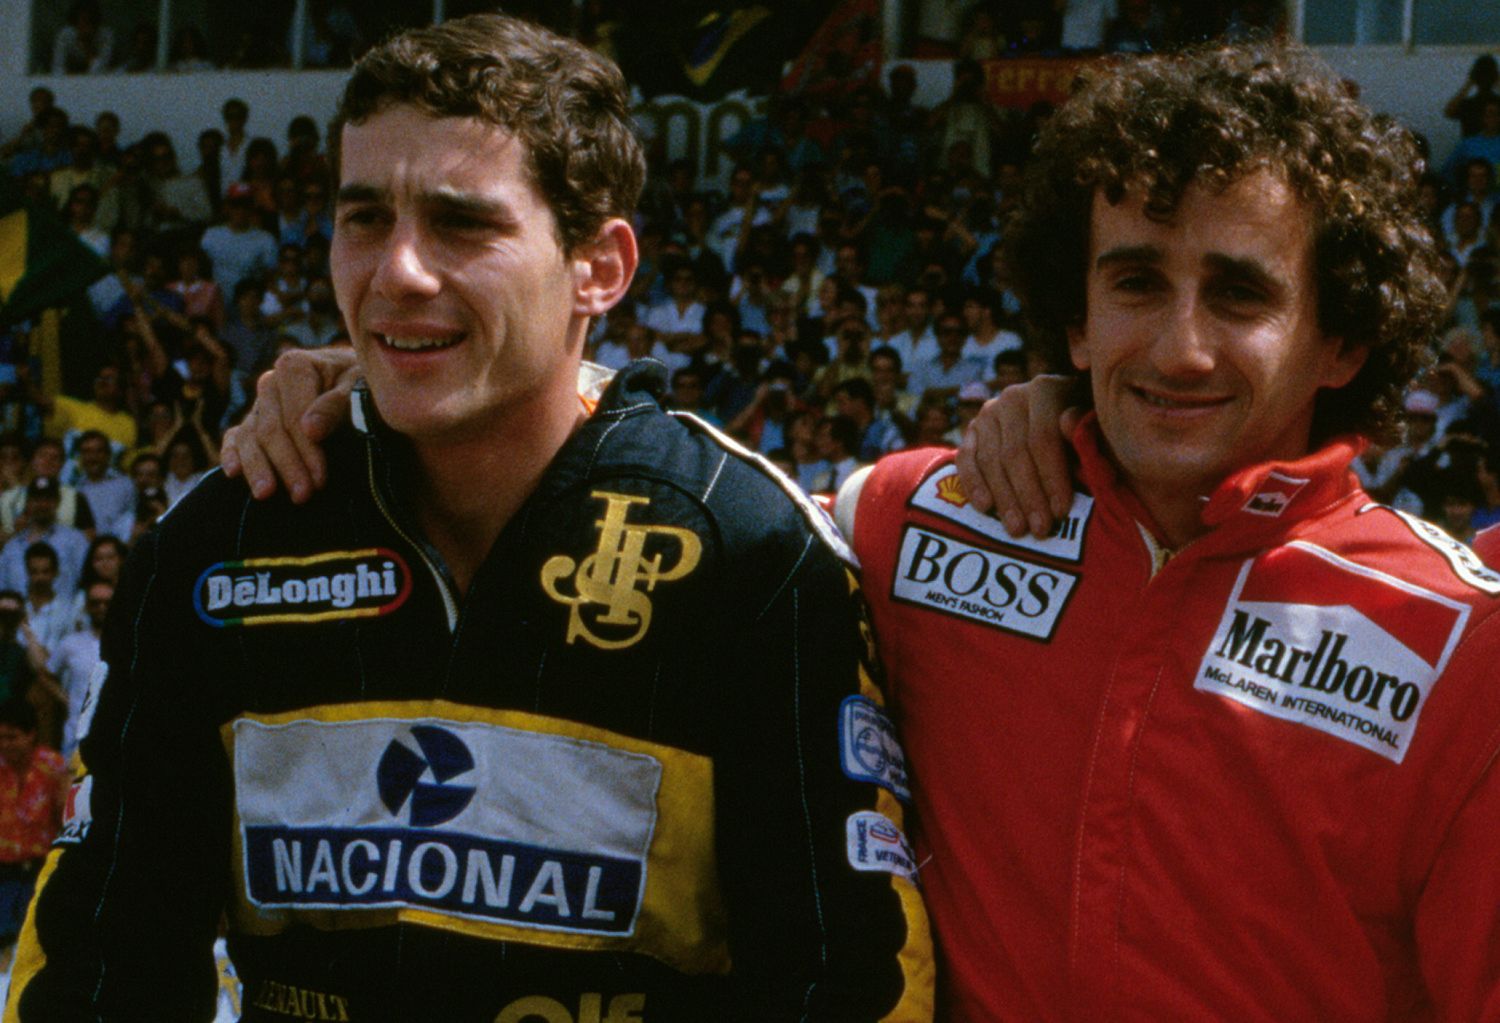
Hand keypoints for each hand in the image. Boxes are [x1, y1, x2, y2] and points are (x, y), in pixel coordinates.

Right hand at [221, 347, 359, 502]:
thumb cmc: (364, 386)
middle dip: (286, 465)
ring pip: (249, 437)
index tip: (319, 481)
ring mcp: (260, 403)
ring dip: (258, 468)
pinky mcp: (254, 421)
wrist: (361, 384)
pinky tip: (233, 473)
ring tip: (266, 495)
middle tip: (302, 496)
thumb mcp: (360, 389)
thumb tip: (310, 429)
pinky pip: (235, 437)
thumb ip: (337, 405)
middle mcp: (271, 383)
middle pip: (270, 429)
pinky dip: (232, 454)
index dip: (306, 451)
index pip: (294, 416)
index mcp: (294, 367)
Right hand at [955, 374, 1081, 537]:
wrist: (1063, 421)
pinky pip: (966, 460)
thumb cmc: (1089, 433)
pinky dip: (974, 484)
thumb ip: (1086, 430)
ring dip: (1004, 498)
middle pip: (1015, 452)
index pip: (1043, 438)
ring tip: (1017, 529)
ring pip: (991, 460)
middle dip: (1028, 495)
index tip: (1060, 512)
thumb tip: (1069, 422)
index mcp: (1046, 389)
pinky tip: (985, 507)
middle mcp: (1013, 396)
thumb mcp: (1097, 430)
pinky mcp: (971, 431)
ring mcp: (988, 413)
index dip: (1051, 477)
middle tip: (1039, 529)